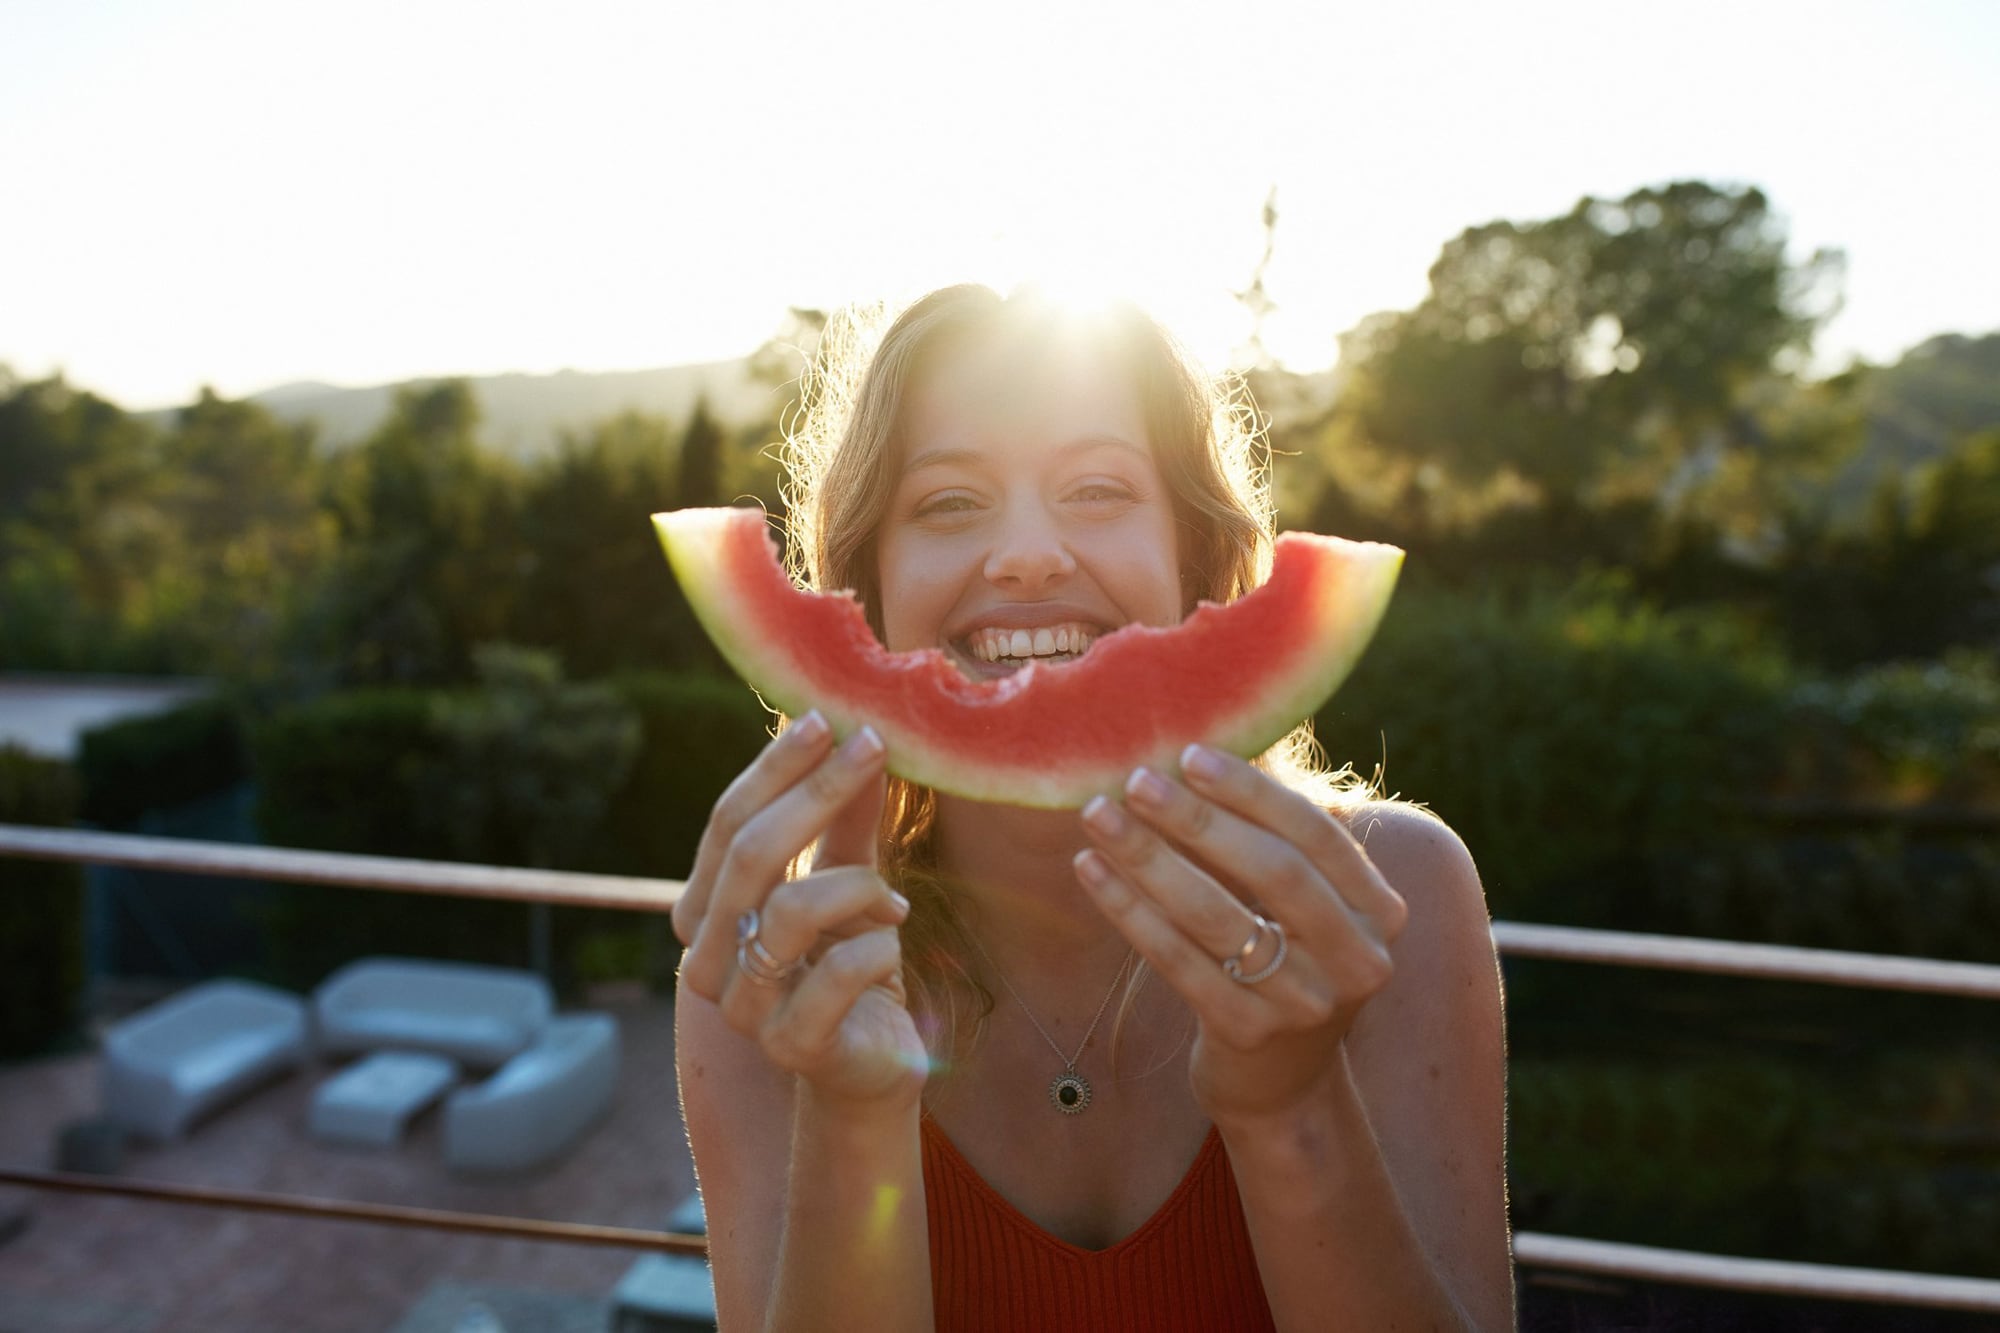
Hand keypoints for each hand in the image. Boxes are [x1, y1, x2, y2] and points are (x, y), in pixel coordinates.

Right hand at [675, 713, 927, 1111]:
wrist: (873, 1064)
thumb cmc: (851, 965)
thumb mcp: (847, 880)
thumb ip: (843, 820)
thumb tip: (857, 734)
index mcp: (706, 911)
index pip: (726, 824)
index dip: (774, 769)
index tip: (827, 720)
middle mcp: (709, 959)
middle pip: (751, 855)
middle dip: (817, 792)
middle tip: (872, 747)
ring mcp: (744, 1007)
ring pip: (792, 909)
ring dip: (859, 886)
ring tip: (891, 899)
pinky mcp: (791, 1045)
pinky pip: (838, 970)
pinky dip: (879, 943)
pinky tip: (893, 941)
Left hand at [1073, 744, 1408, 1122]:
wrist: (1281, 1082)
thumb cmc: (1282, 961)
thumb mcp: (1303, 906)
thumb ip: (1275, 841)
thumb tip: (1197, 754)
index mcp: (1380, 911)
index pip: (1315, 833)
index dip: (1252, 791)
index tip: (1190, 754)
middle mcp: (1358, 959)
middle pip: (1273, 872)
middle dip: (1198, 821)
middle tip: (1136, 781)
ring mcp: (1307, 1003)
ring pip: (1217, 917)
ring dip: (1150, 859)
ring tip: (1099, 816)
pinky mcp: (1249, 1035)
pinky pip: (1180, 961)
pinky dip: (1130, 910)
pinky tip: (1090, 871)